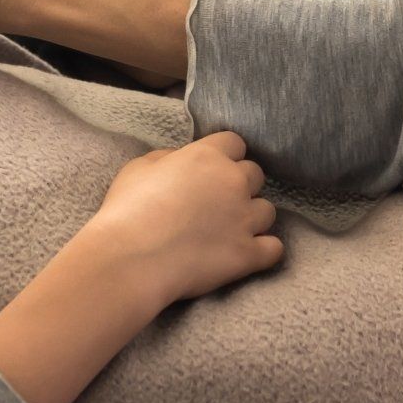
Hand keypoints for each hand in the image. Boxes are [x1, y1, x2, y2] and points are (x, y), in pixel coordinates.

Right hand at [82, 130, 282, 309]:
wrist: (131, 259)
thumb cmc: (127, 211)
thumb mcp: (138, 168)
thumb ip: (166, 158)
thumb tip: (178, 160)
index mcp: (207, 156)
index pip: (235, 143)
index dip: (225, 156)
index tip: (213, 171)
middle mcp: (233, 182)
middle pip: (255, 175)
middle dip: (240, 186)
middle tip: (218, 203)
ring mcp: (244, 219)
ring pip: (267, 211)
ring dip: (252, 219)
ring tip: (230, 231)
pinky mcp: (248, 254)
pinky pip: (274, 249)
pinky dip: (264, 251)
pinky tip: (247, 253)